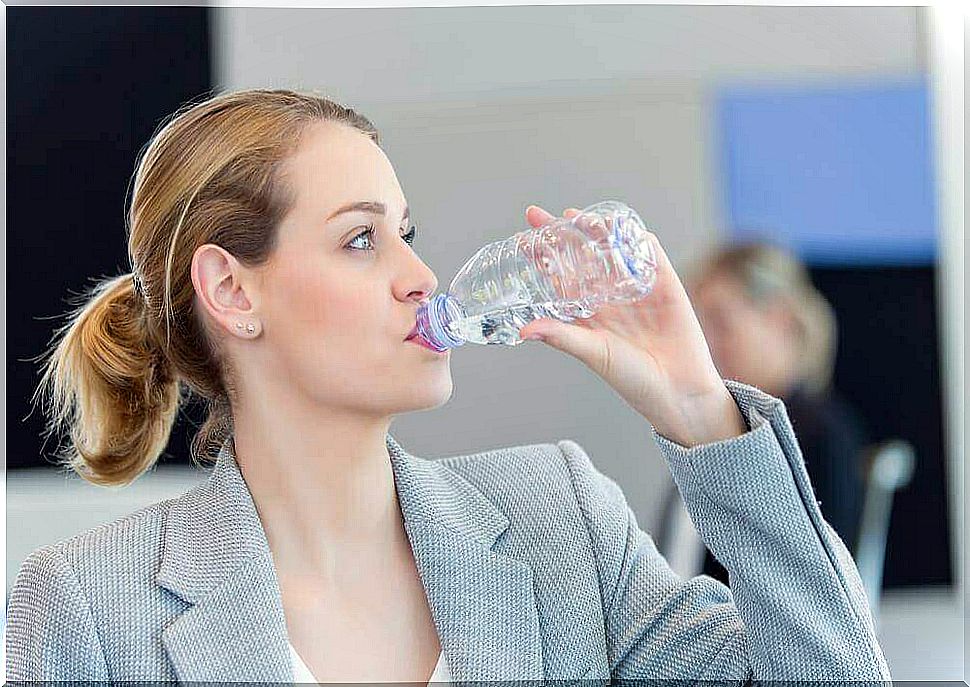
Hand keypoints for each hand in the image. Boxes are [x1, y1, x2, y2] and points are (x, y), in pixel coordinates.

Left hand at [519, 205, 746, 446]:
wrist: (678, 393)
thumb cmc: (633, 380)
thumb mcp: (592, 353)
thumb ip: (561, 337)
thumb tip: (523, 330)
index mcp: (588, 313)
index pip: (559, 278)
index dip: (542, 258)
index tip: (522, 240)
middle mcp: (609, 297)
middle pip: (581, 257)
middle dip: (559, 234)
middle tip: (537, 214)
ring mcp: (637, 289)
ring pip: (613, 250)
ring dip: (596, 231)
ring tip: (575, 215)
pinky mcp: (666, 286)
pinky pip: (651, 255)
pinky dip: (639, 239)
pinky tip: (625, 225)